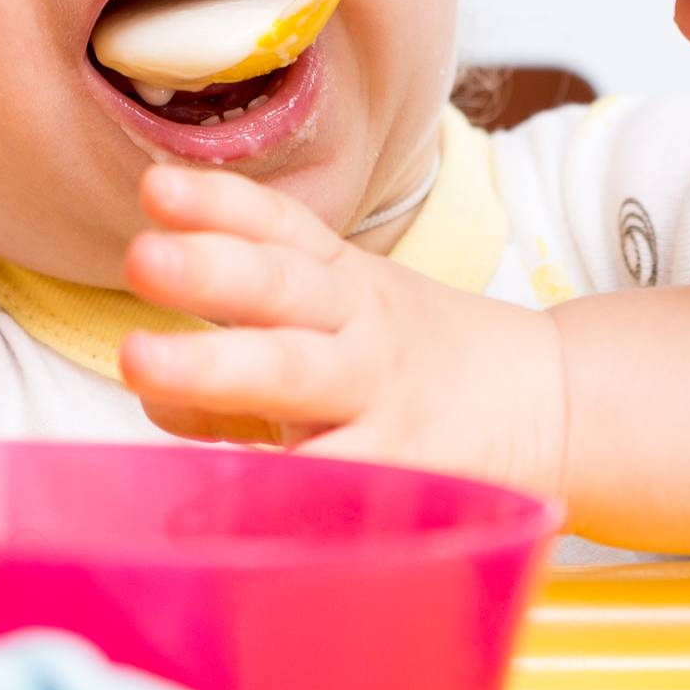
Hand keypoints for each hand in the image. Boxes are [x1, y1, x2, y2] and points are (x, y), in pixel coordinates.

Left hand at [119, 165, 565, 492]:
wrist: (553, 402)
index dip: (219, 203)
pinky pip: (325, 477)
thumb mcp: (342, 323)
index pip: (279, 226)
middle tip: (142, 256)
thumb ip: (244, 349)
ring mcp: (378, 395)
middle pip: (281, 286)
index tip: (154, 188)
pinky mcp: (399, 470)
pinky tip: (204, 501)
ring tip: (136, 360)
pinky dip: (268, 487)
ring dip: (214, 365)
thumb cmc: (410, 365)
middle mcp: (358, 324)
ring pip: (293, 374)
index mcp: (343, 277)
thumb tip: (155, 395)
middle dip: (209, 269)